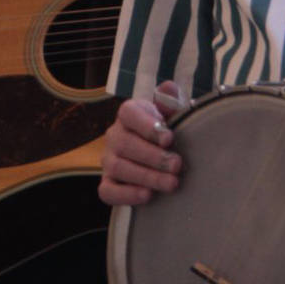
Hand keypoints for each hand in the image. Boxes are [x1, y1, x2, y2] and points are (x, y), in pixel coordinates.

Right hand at [98, 82, 187, 206]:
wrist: (161, 157)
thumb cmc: (167, 132)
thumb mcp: (172, 114)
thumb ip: (171, 101)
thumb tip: (169, 88)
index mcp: (129, 114)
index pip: (129, 114)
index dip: (148, 126)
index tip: (169, 138)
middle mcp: (114, 136)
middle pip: (124, 144)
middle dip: (153, 156)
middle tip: (177, 165)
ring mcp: (108, 160)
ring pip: (118, 168)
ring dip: (146, 176)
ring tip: (171, 183)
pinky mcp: (108, 183)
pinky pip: (107, 191)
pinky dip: (126, 195)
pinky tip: (148, 196)